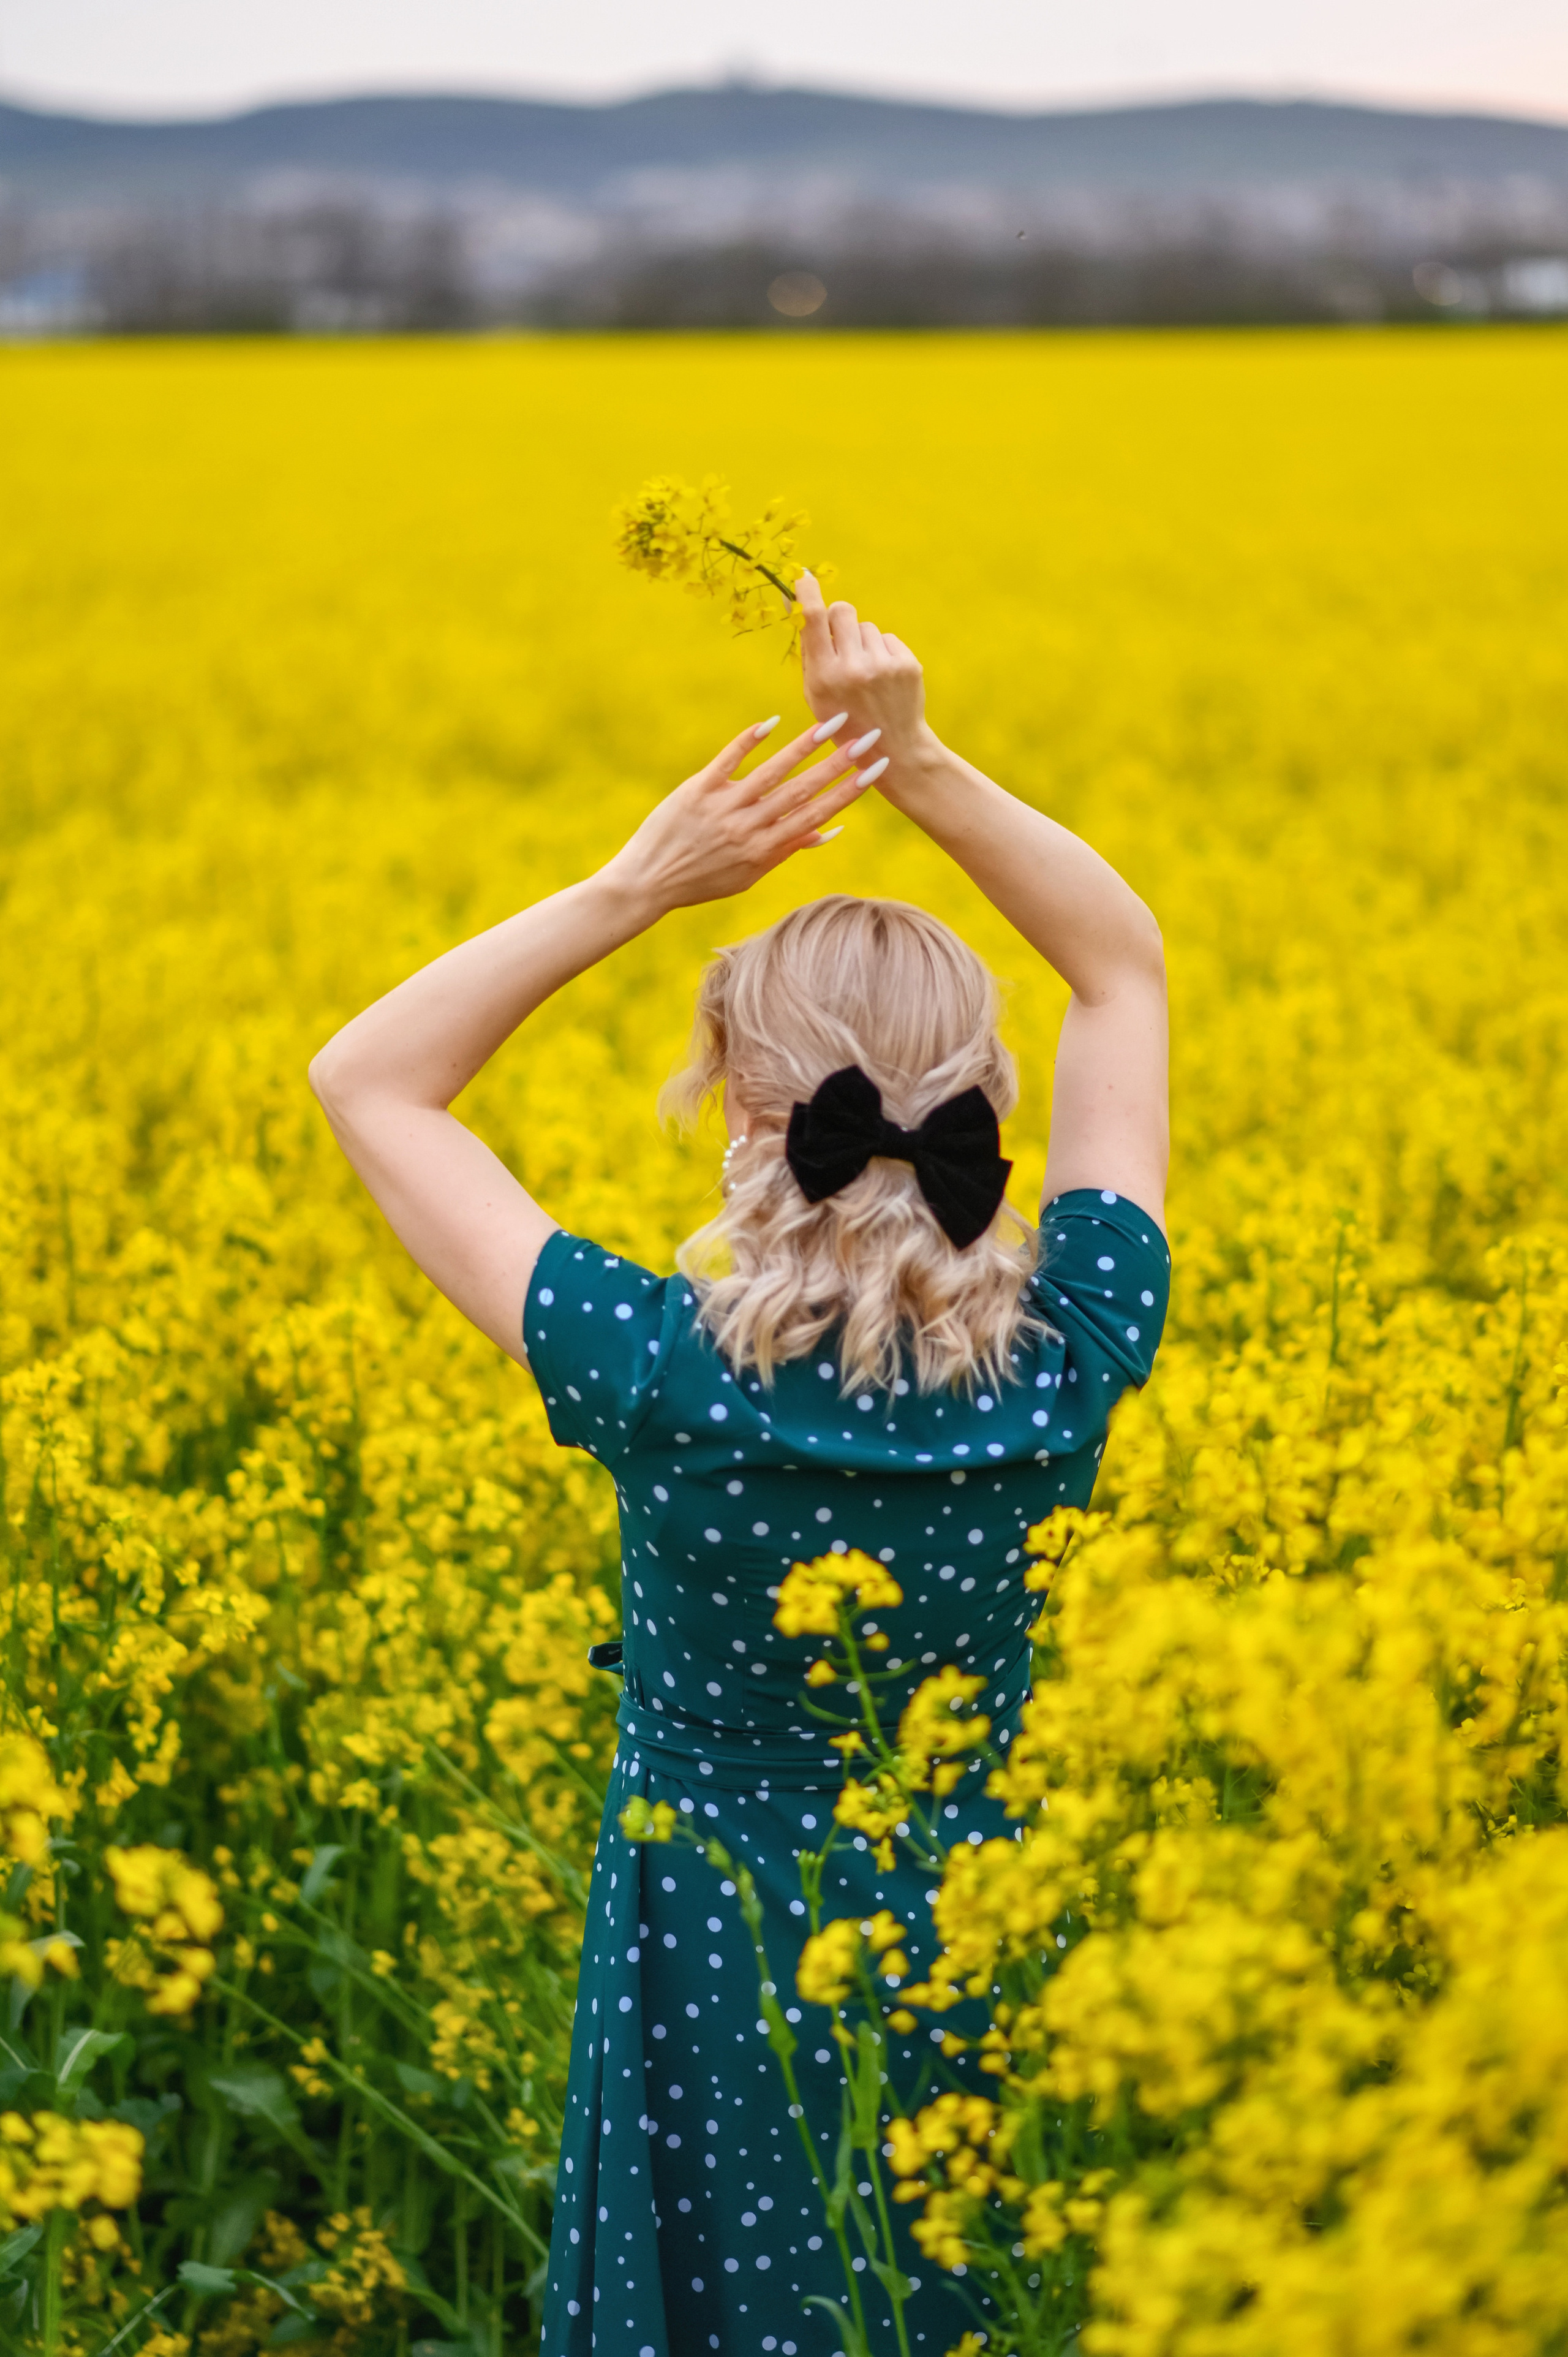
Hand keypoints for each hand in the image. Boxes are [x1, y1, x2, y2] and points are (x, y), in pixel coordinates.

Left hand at [597, 715, 882, 917]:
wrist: (648, 881)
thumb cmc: (702, 880)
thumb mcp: (749, 875)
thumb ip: (786, 850)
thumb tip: (827, 831)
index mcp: (764, 850)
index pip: (816, 815)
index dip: (849, 792)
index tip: (876, 770)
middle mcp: (748, 827)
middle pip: (802, 791)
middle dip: (838, 764)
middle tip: (868, 738)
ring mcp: (723, 807)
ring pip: (771, 772)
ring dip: (804, 746)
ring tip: (832, 724)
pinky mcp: (697, 790)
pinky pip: (728, 761)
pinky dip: (750, 741)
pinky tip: (773, 722)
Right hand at [796, 572, 930, 774]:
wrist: (894, 749)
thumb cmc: (845, 723)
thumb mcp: (816, 696)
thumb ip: (810, 654)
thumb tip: (800, 607)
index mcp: (825, 677)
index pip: (813, 620)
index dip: (807, 593)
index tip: (803, 576)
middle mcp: (853, 668)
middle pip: (842, 610)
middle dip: (839, 620)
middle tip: (841, 643)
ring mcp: (883, 666)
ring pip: (866, 627)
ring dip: (863, 643)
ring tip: (867, 674)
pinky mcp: (907, 664)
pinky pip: (887, 639)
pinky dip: (883, 653)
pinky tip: (884, 679)